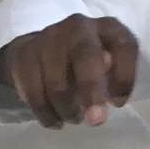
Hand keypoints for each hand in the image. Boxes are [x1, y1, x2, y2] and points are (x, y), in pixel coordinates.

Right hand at [0, 14, 139, 128]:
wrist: (41, 52)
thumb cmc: (85, 65)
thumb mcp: (107, 68)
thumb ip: (113, 78)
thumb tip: (111, 96)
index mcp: (107, 28)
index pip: (124, 45)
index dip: (124, 76)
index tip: (118, 103)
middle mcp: (78, 26)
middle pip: (85, 55)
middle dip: (91, 90)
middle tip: (96, 121)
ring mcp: (48, 38)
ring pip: (56, 81)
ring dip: (66, 108)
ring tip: (73, 119)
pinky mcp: (24, 54)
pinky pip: (33, 91)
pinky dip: (45, 112)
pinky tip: (53, 122)